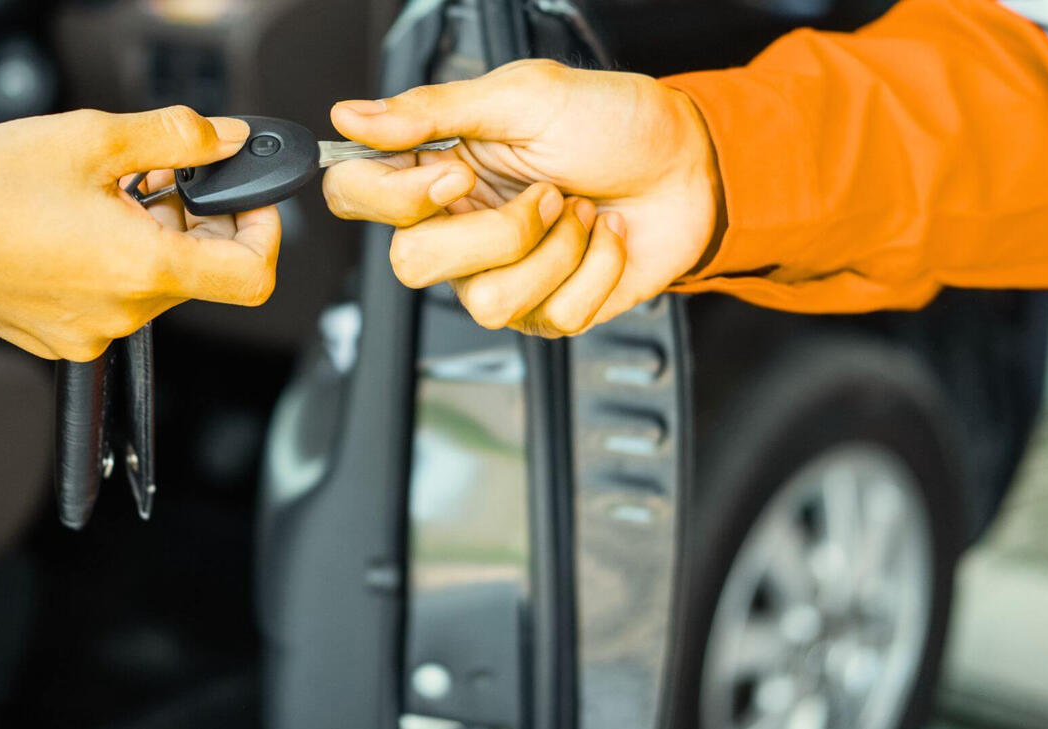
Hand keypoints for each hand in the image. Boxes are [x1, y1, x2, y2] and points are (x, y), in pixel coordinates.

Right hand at [0, 106, 279, 360]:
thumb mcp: (91, 138)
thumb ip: (175, 138)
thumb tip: (226, 139)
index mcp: (144, 269)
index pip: (252, 277)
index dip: (265, 232)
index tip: (246, 198)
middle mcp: (124, 314)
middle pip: (202, 272)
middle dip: (195, 219)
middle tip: (158, 175)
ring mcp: (92, 333)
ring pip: (156, 282)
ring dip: (152, 235)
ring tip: (105, 193)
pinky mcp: (62, 337)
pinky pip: (114, 298)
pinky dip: (114, 260)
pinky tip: (75, 223)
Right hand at [322, 59, 720, 335]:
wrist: (695, 165)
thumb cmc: (617, 122)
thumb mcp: (524, 95)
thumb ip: (432, 109)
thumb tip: (352, 114)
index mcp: (437, 168)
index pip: (356, 195)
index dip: (394, 197)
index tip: (454, 175)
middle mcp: (459, 226)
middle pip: (412, 265)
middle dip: (496, 231)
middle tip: (545, 192)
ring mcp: (501, 275)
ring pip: (486, 302)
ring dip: (556, 251)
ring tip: (582, 212)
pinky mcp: (548, 310)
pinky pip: (552, 314)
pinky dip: (597, 268)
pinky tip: (606, 237)